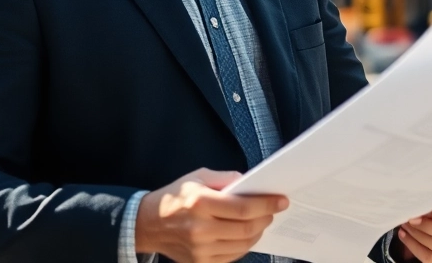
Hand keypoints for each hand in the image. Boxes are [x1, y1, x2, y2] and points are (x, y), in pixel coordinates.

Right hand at [135, 168, 287, 262]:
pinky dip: (245, 244)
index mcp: (199, 203)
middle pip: (246, 228)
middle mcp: (200, 229)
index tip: (282, 200)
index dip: (267, 204)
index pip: (243, 208)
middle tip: (274, 210)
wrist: (149, 224)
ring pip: (243, 244)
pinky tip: (246, 233)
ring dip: (258, 232)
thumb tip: (251, 183)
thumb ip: (225, 178)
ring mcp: (200, 250)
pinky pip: (233, 256)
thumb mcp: (197, 177)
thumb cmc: (176, 197)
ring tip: (262, 221)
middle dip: (266, 218)